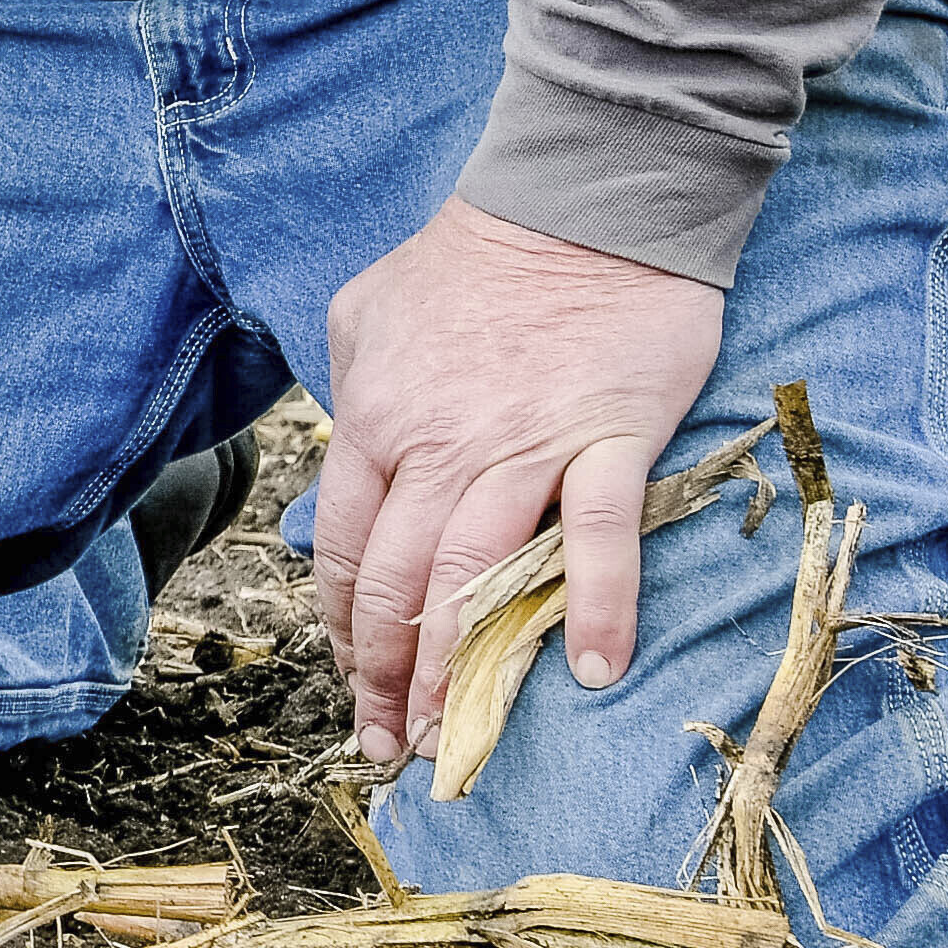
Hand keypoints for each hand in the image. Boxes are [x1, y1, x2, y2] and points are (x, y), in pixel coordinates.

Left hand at [307, 195, 735, 765]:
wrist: (582, 201)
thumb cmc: (472, 258)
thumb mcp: (365, 313)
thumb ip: (351, 395)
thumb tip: (343, 464)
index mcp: (374, 419)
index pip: (342, 550)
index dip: (343, 628)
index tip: (350, 680)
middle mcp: (438, 445)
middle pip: (398, 586)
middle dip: (384, 678)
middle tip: (390, 747)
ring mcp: (524, 446)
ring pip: (476, 581)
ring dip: (460, 674)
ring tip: (454, 744)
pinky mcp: (605, 438)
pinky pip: (596, 539)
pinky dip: (597, 610)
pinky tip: (596, 675)